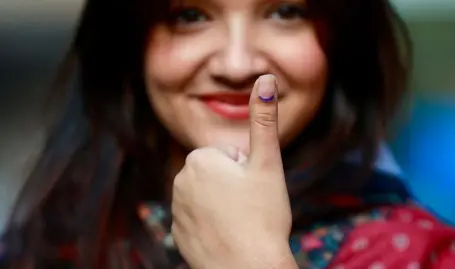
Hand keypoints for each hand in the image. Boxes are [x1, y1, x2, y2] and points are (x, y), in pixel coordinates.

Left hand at [171, 75, 296, 268]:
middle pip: (217, 175)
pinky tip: (226, 236)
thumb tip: (265, 79)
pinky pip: (199, 219)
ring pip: (208, 197)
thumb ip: (264, 120)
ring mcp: (176, 210)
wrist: (248, 268)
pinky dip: (212, 225)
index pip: (228, 156)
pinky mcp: (177, 234)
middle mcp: (180, 181)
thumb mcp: (267, 163)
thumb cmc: (262, 214)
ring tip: (239, 222)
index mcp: (199, 160)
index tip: (252, 190)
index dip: (246, 171)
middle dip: (233, 185)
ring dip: (223, 205)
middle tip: (249, 206)